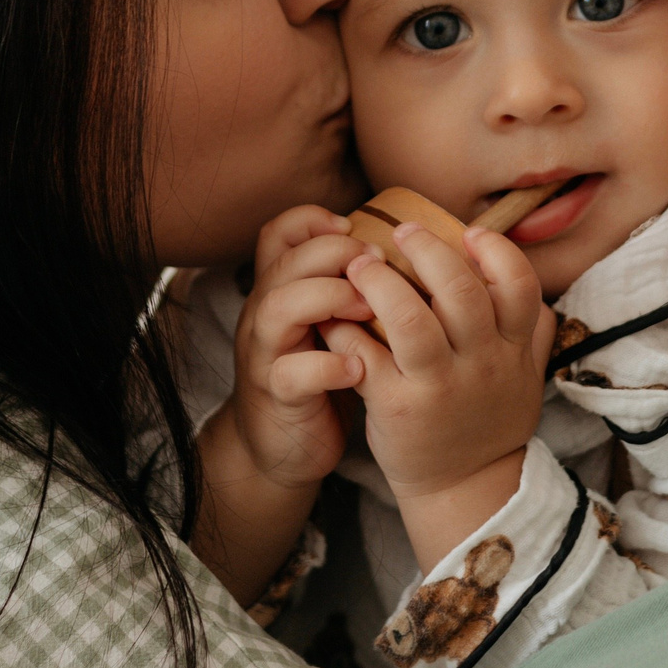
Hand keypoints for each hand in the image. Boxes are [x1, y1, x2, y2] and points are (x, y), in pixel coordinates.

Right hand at [219, 205, 374, 492]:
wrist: (279, 448)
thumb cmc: (318, 376)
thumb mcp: (327, 324)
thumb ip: (346, 287)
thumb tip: (402, 248)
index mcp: (279, 291)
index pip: (278, 234)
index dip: (312, 220)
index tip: (355, 226)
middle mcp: (265, 315)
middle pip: (284, 262)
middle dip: (335, 253)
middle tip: (379, 263)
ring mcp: (265, 355)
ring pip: (278, 308)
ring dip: (329, 299)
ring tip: (370, 310)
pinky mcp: (276, 397)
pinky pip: (290, 374)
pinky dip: (327, 366)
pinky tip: (359, 368)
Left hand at [321, 222, 553, 549]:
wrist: (464, 488)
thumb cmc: (488, 420)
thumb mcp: (524, 376)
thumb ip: (530, 329)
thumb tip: (524, 278)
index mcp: (512, 348)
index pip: (519, 284)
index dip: (495, 250)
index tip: (469, 233)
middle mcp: (481, 363)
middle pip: (460, 290)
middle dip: (427, 250)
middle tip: (402, 232)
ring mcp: (439, 387)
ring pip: (408, 319)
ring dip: (378, 283)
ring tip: (359, 264)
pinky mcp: (397, 407)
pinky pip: (364, 356)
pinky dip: (344, 329)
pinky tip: (335, 315)